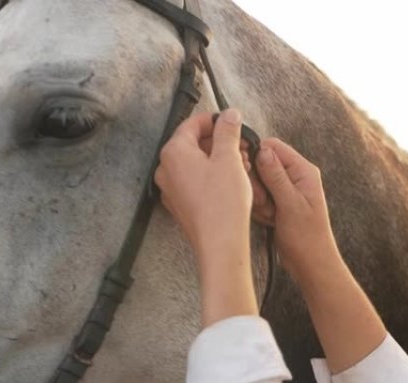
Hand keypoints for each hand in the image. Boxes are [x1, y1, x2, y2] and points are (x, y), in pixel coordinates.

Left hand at [154, 109, 251, 255]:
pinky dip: (212, 175)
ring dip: (218, 158)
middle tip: (241, 145)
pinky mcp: (180, 204)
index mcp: (174, 152)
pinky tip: (231, 180)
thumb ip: (228, 131)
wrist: (220, 242)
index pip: (192, 124)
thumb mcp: (229, 158)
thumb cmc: (222, 203)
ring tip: (241, 163)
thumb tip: (229, 115)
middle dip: (219, 141)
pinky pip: (195, 180)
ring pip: (195, 162)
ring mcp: (171, 189)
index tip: (232, 122)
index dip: (215, 120)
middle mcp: (166, 169)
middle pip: (192, 143)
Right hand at [250, 138, 341, 278]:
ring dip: (257, 198)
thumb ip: (276, 176)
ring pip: (258, 182)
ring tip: (269, 214)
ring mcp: (286, 190)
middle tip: (263, 202)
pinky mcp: (278, 203)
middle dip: (256, 182)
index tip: (245, 172)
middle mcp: (295, 176)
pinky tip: (268, 220)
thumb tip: (262, 149)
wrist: (311, 264)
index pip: (272, 147)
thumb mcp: (290, 204)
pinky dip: (259, 208)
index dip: (255, 156)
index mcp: (303, 171)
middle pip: (262, 163)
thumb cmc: (307, 237)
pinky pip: (259, 197)